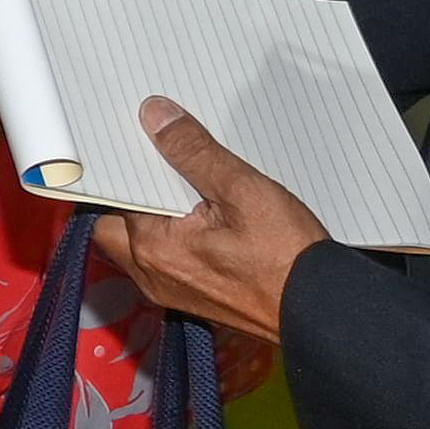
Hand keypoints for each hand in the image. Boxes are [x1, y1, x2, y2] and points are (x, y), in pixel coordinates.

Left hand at [81, 98, 333, 345]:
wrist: (323, 311)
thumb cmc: (286, 256)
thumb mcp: (243, 190)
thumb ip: (194, 152)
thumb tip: (154, 117)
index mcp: (153, 247)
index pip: (107, 201)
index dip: (115, 170)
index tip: (129, 143)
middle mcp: (151, 274)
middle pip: (114, 225)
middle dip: (129, 194)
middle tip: (157, 163)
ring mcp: (170, 290)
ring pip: (138, 245)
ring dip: (152, 215)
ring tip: (182, 183)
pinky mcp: (193, 298)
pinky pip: (165, 260)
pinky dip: (173, 236)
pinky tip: (202, 216)